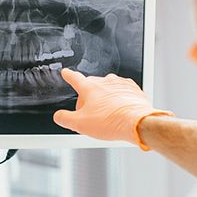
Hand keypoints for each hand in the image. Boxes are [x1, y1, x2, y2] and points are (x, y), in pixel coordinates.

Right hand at [53, 69, 173, 148]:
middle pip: (91, 87)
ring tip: (106, 116)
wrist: (137, 122)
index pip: (75, 78)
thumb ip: (64, 118)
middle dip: (88, 98)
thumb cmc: (111, 121)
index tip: (66, 72)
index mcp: (89, 88)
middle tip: (89, 115)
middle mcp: (105, 82)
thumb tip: (59, 116)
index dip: (69, 75)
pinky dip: (119, 100)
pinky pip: (121, 93)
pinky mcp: (133, 90)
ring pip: (107, 89)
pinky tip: (119, 112)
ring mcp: (120, 84)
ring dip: (104, 99)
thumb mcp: (80, 124)